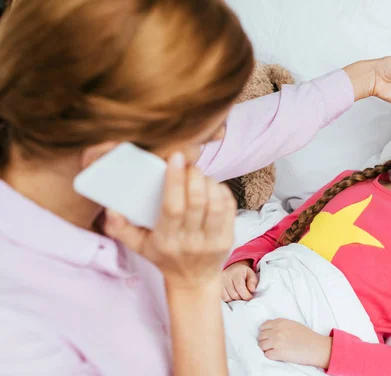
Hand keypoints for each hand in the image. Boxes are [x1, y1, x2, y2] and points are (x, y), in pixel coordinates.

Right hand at [104, 152, 236, 289]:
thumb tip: (111, 208)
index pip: (172, 207)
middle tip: (188, 164)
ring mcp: (213, 241)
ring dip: (208, 182)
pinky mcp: (228, 238)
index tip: (175, 158)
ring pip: (216, 202)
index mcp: (167, 240)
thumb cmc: (164, 256)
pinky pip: (229, 207)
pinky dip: (221, 191)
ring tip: (198, 176)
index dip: (175, 180)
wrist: (193, 280)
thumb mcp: (138, 246)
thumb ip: (120, 228)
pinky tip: (212, 186)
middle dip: (194, 175)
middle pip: (197, 201)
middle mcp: (191, 241)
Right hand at [221, 259, 257, 301]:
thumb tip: (252, 289)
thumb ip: (253, 281)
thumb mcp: (251, 274)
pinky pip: (222, 298)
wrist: (233, 268)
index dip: (246, 295)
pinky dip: (229, 299)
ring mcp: (219, 282)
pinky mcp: (216, 287)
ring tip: (239, 295)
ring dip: (234, 299)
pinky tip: (232, 295)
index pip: (240, 287)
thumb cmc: (243, 273)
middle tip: (245, 296)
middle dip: (241, 298)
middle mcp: (225, 276)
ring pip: (227, 298)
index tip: (250, 297)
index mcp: (235, 272)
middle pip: (234, 294)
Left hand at [258, 319, 332, 368]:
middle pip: (260, 336)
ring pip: (261, 346)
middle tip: (271, 344)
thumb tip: (269, 327)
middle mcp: (276, 331)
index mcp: (280, 322)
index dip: (265, 332)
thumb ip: (280, 324)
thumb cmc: (306, 335)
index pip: (263, 326)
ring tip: (273, 350)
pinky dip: (270, 356)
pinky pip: (267, 355)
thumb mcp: (292, 324)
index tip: (268, 336)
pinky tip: (277, 355)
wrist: (315, 346)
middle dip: (265, 340)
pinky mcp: (278, 353)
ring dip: (266, 349)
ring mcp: (276, 342)